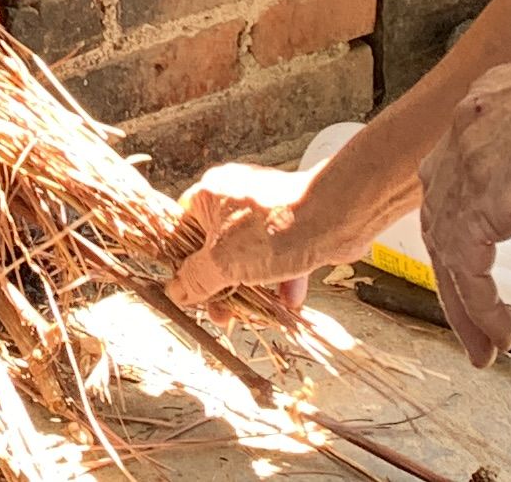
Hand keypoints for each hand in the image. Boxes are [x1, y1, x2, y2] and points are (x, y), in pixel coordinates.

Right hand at [169, 159, 387, 311]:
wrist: (335, 217)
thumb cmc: (274, 231)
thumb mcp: (224, 262)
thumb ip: (196, 279)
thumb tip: (175, 291)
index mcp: (208, 196)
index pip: (182, 231)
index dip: (184, 264)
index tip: (190, 292)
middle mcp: (233, 198)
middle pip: (216, 250)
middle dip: (223, 286)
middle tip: (224, 315)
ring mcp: (265, 211)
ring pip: (248, 256)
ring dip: (253, 287)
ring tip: (259, 314)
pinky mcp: (291, 223)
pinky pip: (277, 254)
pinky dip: (281, 277)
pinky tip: (289, 298)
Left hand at [415, 34, 510, 367]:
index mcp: (487, 102)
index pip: (456, 169)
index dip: (463, 216)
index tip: (474, 254)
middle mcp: (466, 130)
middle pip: (440, 212)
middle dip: (453, 270)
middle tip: (471, 314)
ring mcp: (467, 166)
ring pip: (446, 249)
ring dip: (464, 304)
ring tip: (485, 344)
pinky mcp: (481, 203)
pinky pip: (467, 270)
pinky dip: (479, 307)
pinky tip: (500, 333)